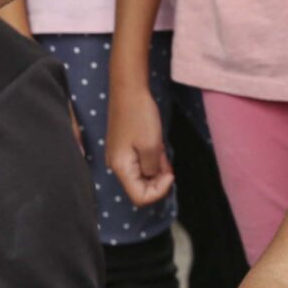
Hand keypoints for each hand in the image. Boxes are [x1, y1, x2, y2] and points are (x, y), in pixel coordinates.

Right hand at [106, 75, 171, 206]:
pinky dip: (151, 160)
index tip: (170, 173)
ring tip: (162, 150)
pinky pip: (140, 163)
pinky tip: (157, 146)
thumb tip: (153, 178)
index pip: (140, 197)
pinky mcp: (123, 148)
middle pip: (140, 188)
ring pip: (142, 175)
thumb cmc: (140, 116)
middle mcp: (116, 166)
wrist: (129, 90)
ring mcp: (119, 157)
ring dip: (156, 168)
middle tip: (167, 161)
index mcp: (120, 168)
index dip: (159, 191)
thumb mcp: (151, 147)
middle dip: (158, 179)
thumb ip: (153, 170)